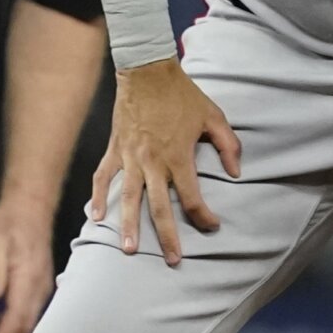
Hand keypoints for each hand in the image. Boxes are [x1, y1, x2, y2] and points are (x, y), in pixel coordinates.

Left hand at [0, 198, 56, 332]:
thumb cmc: (9, 223)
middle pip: (26, 325)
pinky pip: (29, 310)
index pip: (18, 318)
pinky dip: (13, 321)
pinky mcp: (39, 284)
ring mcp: (42, 286)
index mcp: (28, 279)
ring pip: (28, 320)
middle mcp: (39, 287)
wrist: (31, 208)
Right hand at [89, 59, 240, 264]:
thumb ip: (228, 145)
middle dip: (167, 236)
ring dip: (129, 226)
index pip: (192, 197)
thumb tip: (237, 173)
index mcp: (179, 156)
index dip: (203, 216)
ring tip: (130, 250)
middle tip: (174, 261)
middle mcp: (152, 162)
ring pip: (128, 199)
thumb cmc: (183, 95)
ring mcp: (130, 157)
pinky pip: (104, 177)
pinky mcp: (114, 149)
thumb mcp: (215, 117)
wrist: (147, 72)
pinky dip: (99, 197)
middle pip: (159, 207)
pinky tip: (96, 218)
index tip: (212, 226)